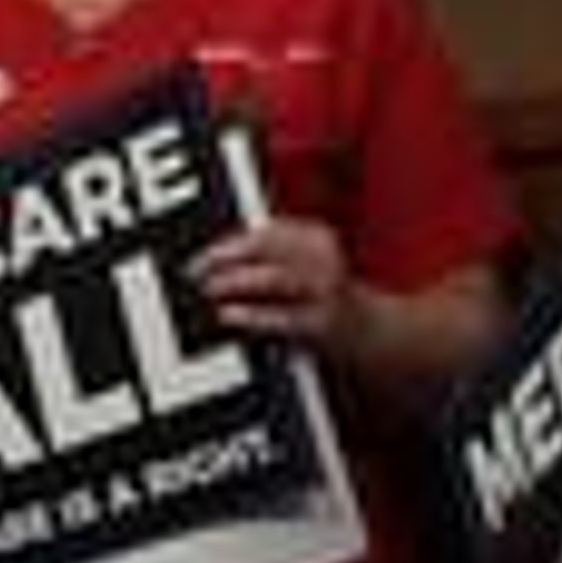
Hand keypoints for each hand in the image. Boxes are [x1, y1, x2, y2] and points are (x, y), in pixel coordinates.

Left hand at [189, 218, 359, 353]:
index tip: (203, 255)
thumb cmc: (319, 298)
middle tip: (196, 272)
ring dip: (237, 282)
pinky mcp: (323, 325)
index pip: (267, 230)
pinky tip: (230, 316)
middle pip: (268, 248)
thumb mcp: (301, 266)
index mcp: (317, 237)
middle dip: (226, 258)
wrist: (364, 332)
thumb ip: (266, 257)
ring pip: (276, 278)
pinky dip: (254, 316)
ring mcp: (327, 291)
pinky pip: (284, 318)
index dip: (230, 242)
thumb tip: (211, 261)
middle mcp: (326, 259)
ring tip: (210, 290)